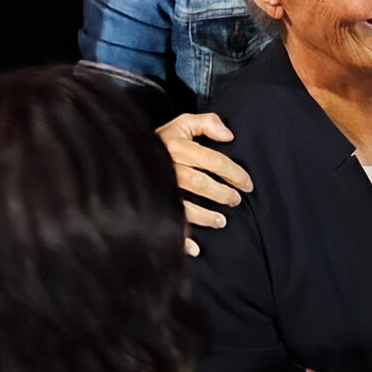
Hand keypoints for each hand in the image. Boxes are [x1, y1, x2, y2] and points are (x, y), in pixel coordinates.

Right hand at [158, 112, 249, 244]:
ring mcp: (160, 188)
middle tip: (235, 201)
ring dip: (207, 217)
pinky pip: (168, 222)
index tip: (247, 184)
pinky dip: (182, 238)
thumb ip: (207, 123)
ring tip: (221, 221)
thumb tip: (229, 135)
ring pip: (187, 206)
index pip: (214, 161)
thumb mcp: (182, 124)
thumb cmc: (160, 141)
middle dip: (222, 195)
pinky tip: (195, 248)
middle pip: (202, 184)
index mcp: (179, 147)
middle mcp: (170, 168)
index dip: (235, 173)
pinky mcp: (153, 204)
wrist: (125, 154)